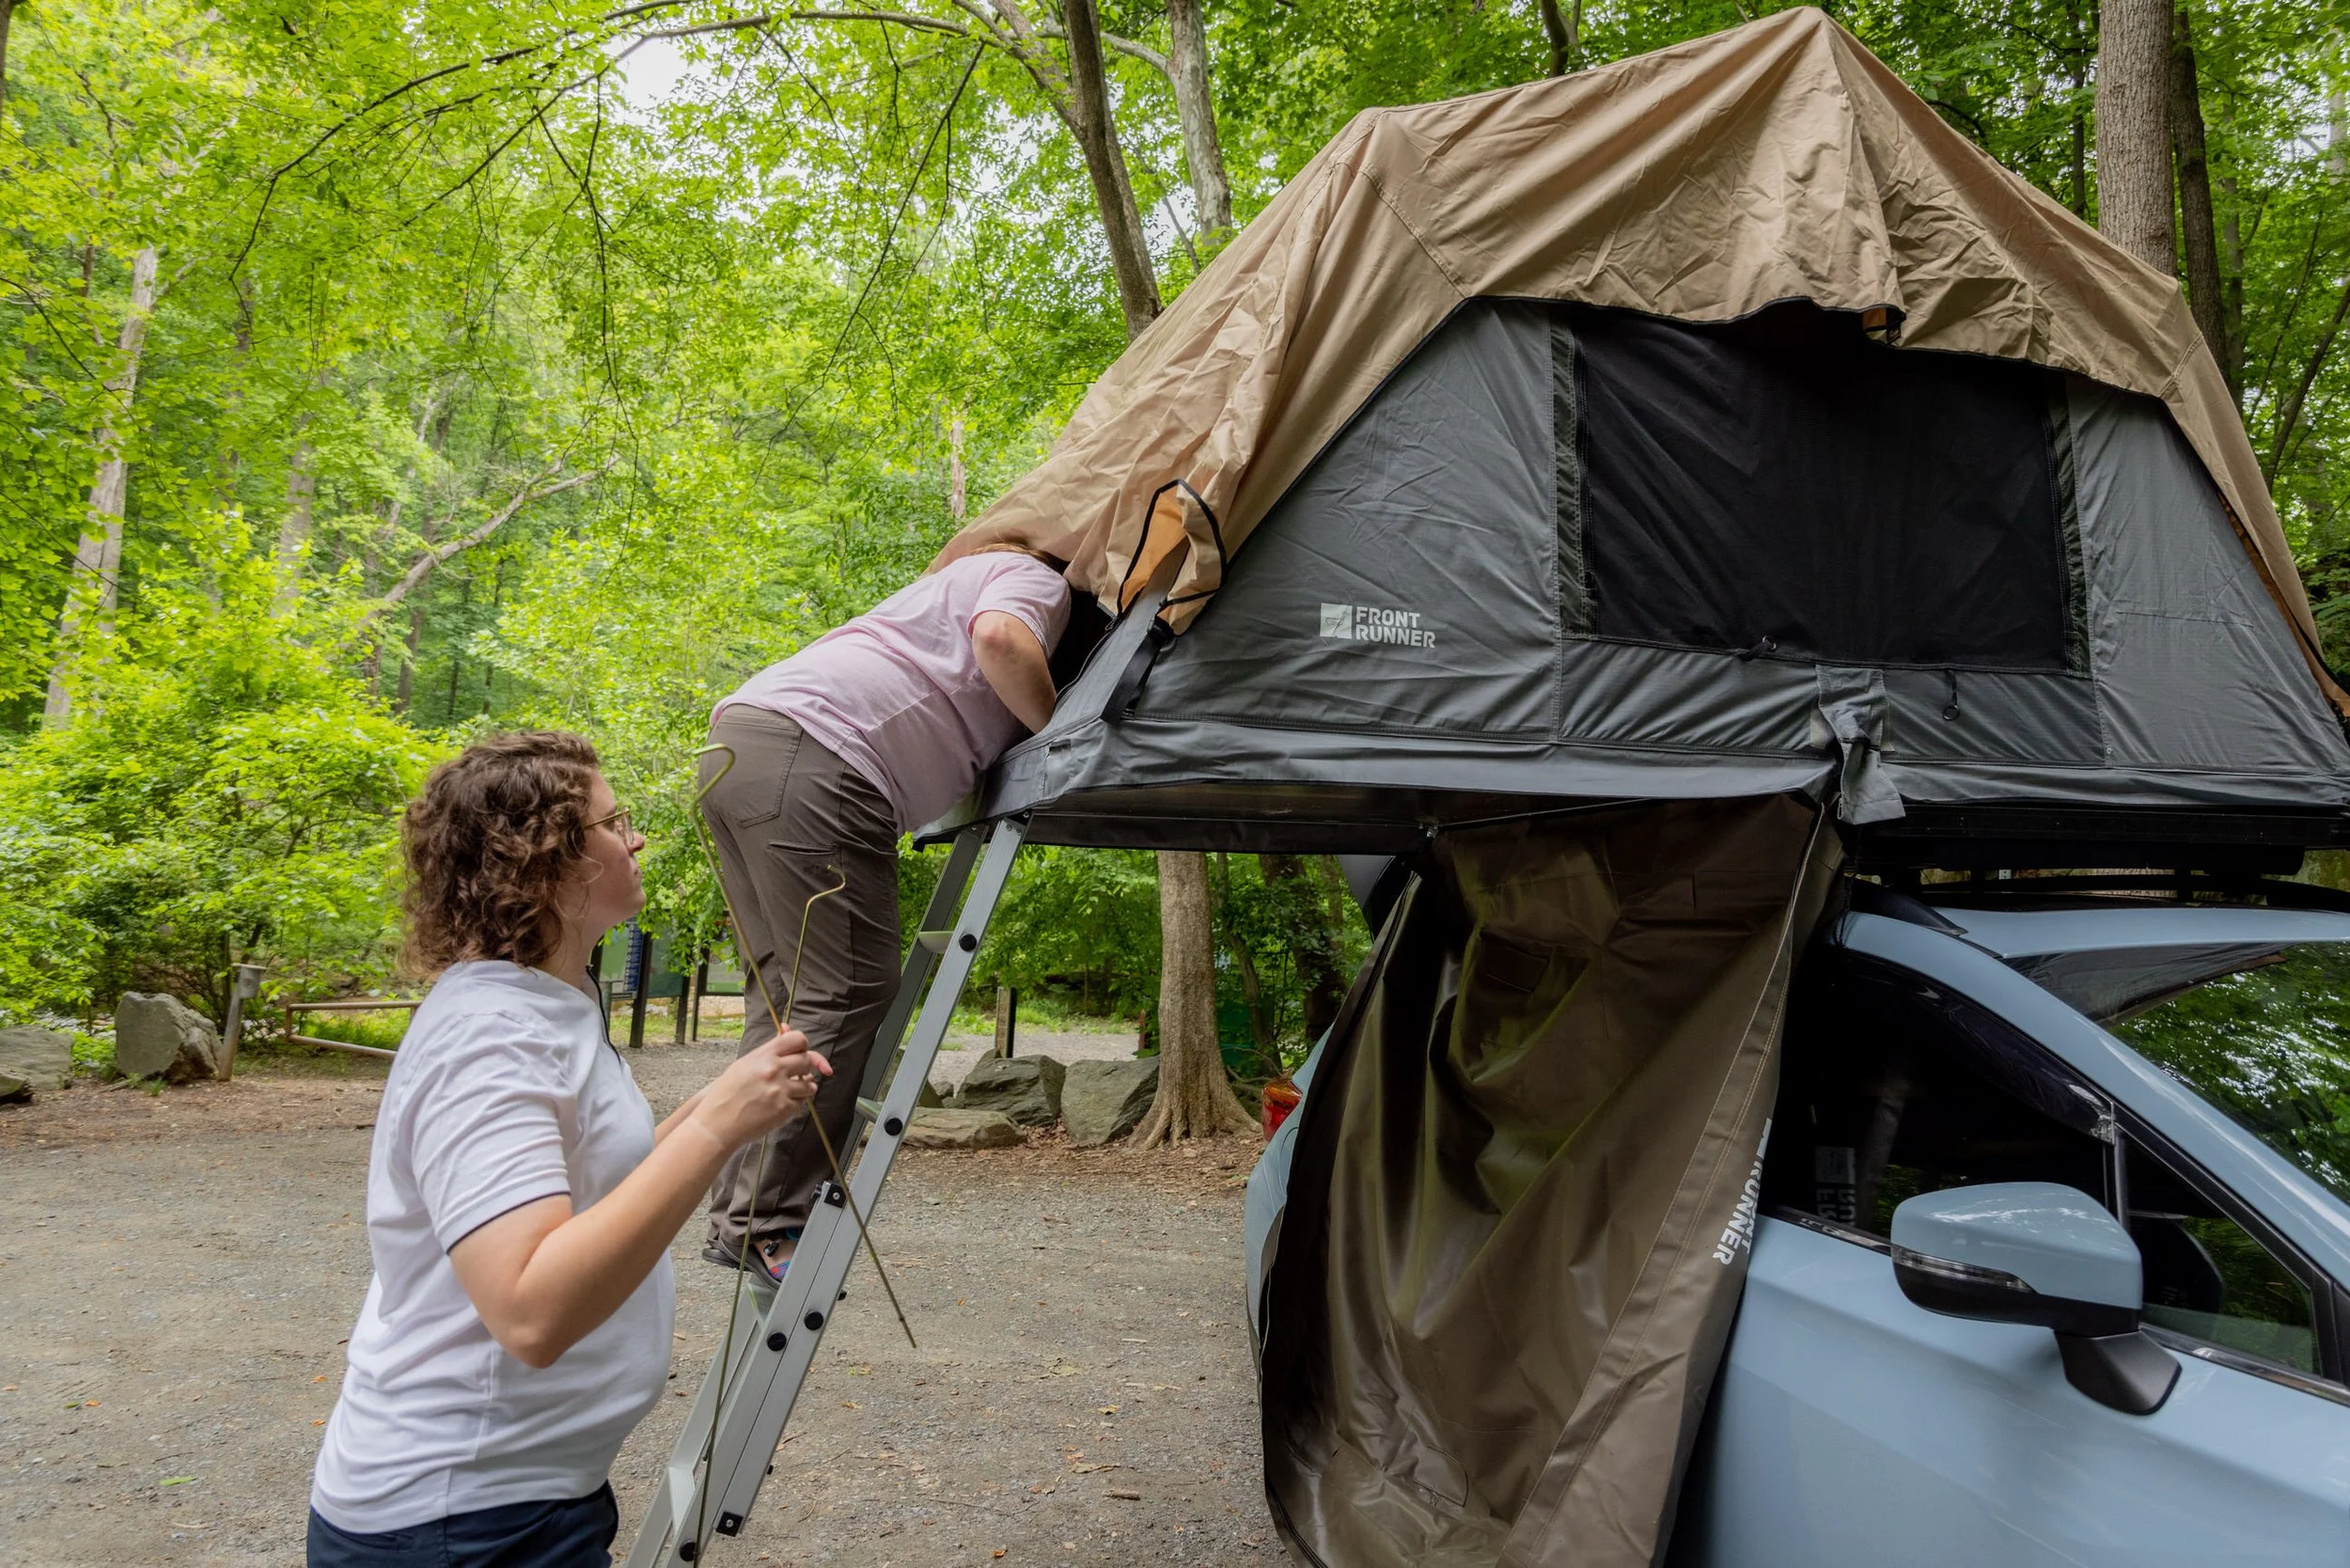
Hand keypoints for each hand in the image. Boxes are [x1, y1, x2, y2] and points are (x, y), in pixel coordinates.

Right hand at [691, 1031, 831, 1150]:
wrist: (716, 1124)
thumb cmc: (726, 1094)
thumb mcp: (743, 1064)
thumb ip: (769, 1049)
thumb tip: (786, 1028)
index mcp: (763, 1056)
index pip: (798, 1039)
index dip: (802, 1045)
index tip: (800, 1052)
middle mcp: (774, 1070)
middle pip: (807, 1060)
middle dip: (804, 1067)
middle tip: (794, 1074)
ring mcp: (780, 1090)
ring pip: (809, 1084)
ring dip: (803, 1087)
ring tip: (787, 1090)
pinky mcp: (784, 1110)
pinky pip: (801, 1102)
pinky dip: (795, 1103)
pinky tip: (780, 1103)